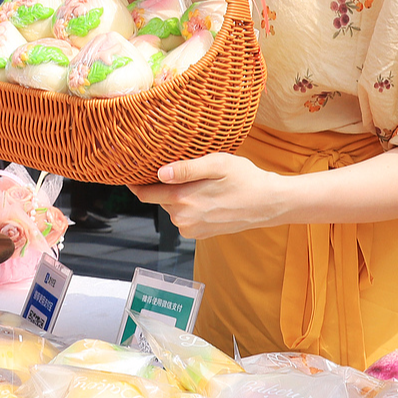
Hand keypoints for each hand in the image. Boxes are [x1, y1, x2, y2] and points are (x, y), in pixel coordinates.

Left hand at [128, 153, 287, 239]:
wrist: (268, 203)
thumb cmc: (245, 178)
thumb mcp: (217, 164)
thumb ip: (186, 168)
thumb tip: (160, 173)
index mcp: (182, 200)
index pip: (145, 193)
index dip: (135, 182)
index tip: (128, 170)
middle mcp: (182, 218)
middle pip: (159, 198)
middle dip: (163, 184)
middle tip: (179, 167)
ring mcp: (191, 229)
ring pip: (172, 207)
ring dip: (178, 194)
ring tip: (200, 182)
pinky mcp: (200, 233)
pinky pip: (184, 216)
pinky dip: (188, 205)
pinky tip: (206, 195)